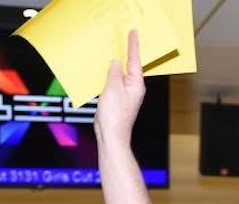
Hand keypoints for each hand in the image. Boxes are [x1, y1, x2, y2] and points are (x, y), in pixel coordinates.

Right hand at [94, 30, 146, 147]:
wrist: (112, 136)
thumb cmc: (115, 116)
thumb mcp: (112, 88)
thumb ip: (114, 72)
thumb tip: (115, 62)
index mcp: (136, 84)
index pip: (135, 60)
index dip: (133, 45)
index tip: (133, 33)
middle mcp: (133, 88)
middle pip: (129, 66)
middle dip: (126, 53)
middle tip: (124, 37)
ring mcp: (125, 94)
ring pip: (119, 74)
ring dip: (115, 64)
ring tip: (112, 50)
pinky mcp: (117, 99)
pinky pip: (113, 82)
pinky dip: (108, 75)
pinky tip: (103, 70)